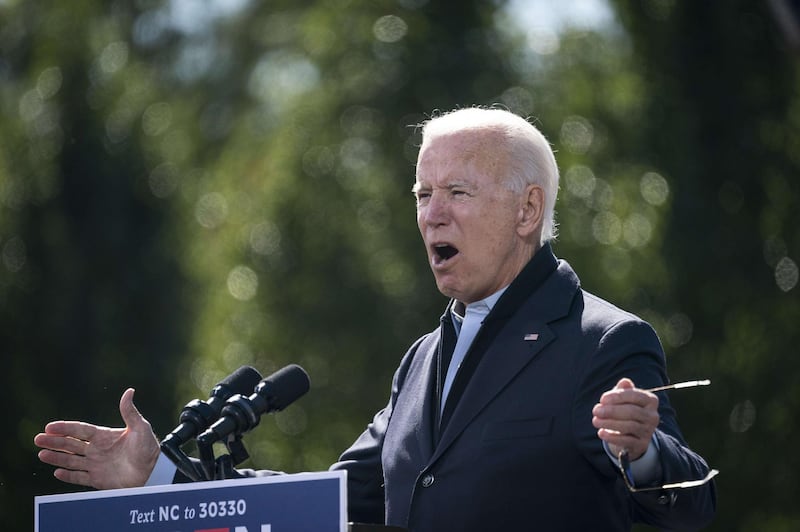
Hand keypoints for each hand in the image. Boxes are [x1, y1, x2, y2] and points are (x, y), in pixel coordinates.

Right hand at [34, 388, 159, 488]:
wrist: (153, 472)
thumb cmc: (148, 448)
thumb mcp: (140, 427)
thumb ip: (130, 412)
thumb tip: (129, 391)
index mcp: (104, 436)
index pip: (80, 430)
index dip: (65, 428)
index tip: (49, 426)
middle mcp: (97, 449)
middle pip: (71, 444)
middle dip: (54, 441)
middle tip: (37, 439)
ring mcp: (96, 464)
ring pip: (71, 461)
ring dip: (57, 458)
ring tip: (41, 454)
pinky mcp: (98, 479)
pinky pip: (79, 477)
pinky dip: (68, 476)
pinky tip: (56, 472)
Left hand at [592, 378, 658, 459]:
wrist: (632, 434)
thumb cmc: (625, 410)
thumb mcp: (624, 398)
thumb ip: (623, 390)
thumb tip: (624, 382)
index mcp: (650, 400)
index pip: (635, 396)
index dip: (618, 397)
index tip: (602, 399)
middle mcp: (652, 416)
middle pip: (632, 412)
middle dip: (611, 411)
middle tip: (595, 411)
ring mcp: (648, 431)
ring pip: (629, 426)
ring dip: (609, 423)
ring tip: (595, 421)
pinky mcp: (642, 444)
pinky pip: (627, 441)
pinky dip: (613, 437)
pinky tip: (601, 433)